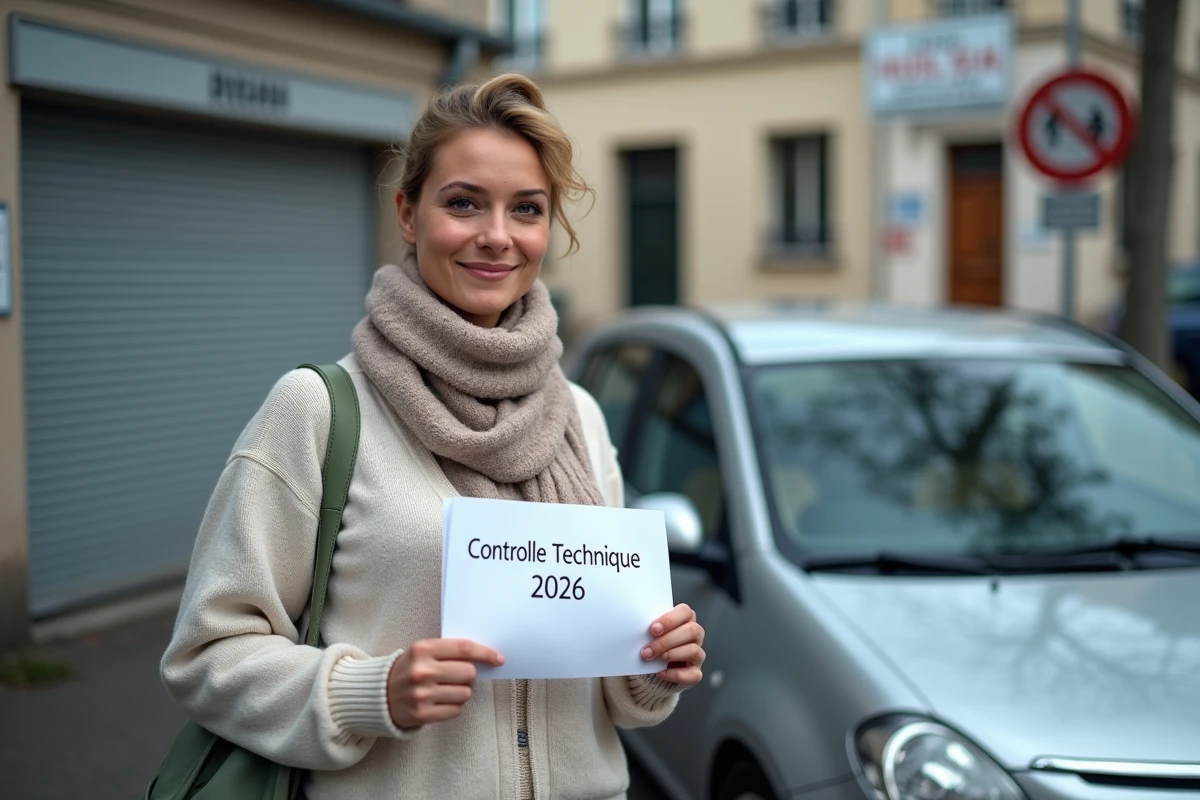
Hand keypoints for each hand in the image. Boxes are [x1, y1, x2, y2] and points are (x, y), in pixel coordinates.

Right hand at [386, 638, 503, 729]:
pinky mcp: (423, 714)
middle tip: (459, 677)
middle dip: (470, 675)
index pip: (464, 649)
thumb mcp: (422, 652)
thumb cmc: (408, 670)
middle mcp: (422, 671)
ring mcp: (422, 694)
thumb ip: (449, 651)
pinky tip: (441, 702)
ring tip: (446, 690)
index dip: (485, 653)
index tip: (498, 659)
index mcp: (422, 649)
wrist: (378, 695)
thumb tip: (485, 658)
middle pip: (469, 673)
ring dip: (462, 692)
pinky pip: (456, 710)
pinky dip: (454, 706)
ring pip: (465, 694)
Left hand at [640, 603, 704, 686]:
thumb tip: (638, 629)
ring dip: (669, 655)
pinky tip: (660, 673)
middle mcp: (696, 635)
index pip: (685, 611)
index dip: (670, 619)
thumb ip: (650, 628)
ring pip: (693, 650)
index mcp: (685, 619)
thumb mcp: (650, 633)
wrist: (651, 667)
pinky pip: (693, 674)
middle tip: (647, 650)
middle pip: (691, 631)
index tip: (653, 629)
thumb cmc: (651, 643)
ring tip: (651, 659)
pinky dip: (674, 674)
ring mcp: (698, 654)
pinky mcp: (696, 672)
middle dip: (666, 641)